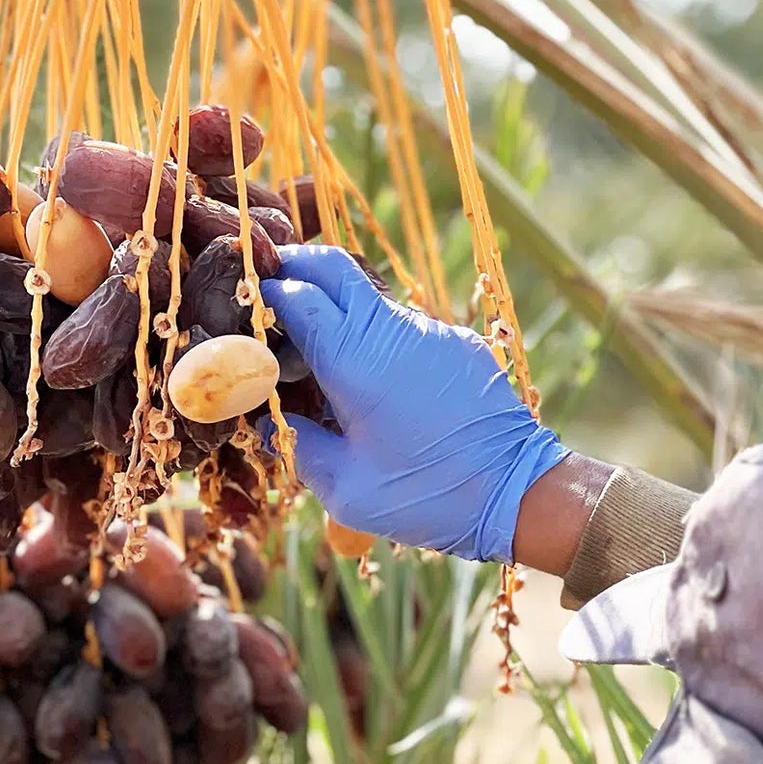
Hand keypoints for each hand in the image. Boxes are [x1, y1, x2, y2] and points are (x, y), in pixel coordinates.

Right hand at [261, 245, 566, 563]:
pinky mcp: (457, 343)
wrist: (516, 494)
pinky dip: (373, 339)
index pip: (297, 295)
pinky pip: (402, 327)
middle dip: (294, 269)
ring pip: (367, 298)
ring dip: (336, 311)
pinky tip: (371, 384)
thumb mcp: (344, 488)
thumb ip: (297, 446)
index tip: (246, 314)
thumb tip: (265, 423)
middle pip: (332, 266)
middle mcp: (393, 331)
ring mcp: (430, 331)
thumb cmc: (425, 498)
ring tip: (317, 357)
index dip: (265, 296)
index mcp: (355, 360)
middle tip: (269, 292)